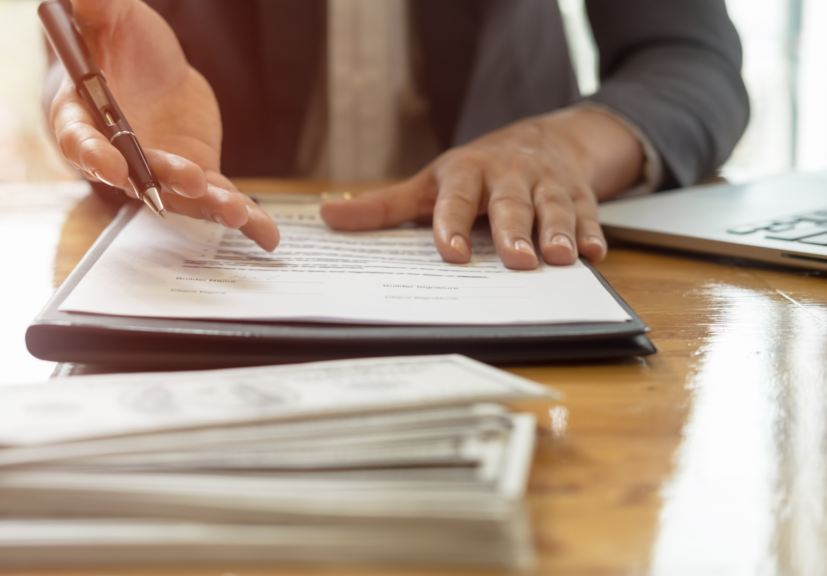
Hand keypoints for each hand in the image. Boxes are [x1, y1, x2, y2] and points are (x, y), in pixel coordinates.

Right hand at [49, 0, 278, 250]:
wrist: (149, 66)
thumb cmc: (116, 42)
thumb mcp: (111, 17)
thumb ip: (99, 9)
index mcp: (82, 117)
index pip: (80, 141)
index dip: (94, 156)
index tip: (112, 167)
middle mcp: (118, 155)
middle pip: (137, 175)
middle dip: (163, 181)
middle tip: (190, 180)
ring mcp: (158, 169)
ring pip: (181, 195)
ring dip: (209, 205)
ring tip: (238, 213)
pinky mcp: (193, 173)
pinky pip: (216, 197)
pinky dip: (243, 217)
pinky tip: (266, 235)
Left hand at [320, 107, 644, 268]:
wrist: (542, 138)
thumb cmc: (475, 171)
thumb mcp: (429, 183)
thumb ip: (383, 206)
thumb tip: (327, 216)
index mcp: (466, 173)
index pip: (456, 200)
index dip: (452, 225)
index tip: (449, 253)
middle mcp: (507, 175)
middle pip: (510, 204)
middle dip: (515, 231)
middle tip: (515, 261)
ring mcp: (545, 183)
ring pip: (553, 208)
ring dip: (559, 232)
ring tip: (562, 258)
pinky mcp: (578, 192)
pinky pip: (588, 212)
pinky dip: (593, 232)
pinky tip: (595, 254)